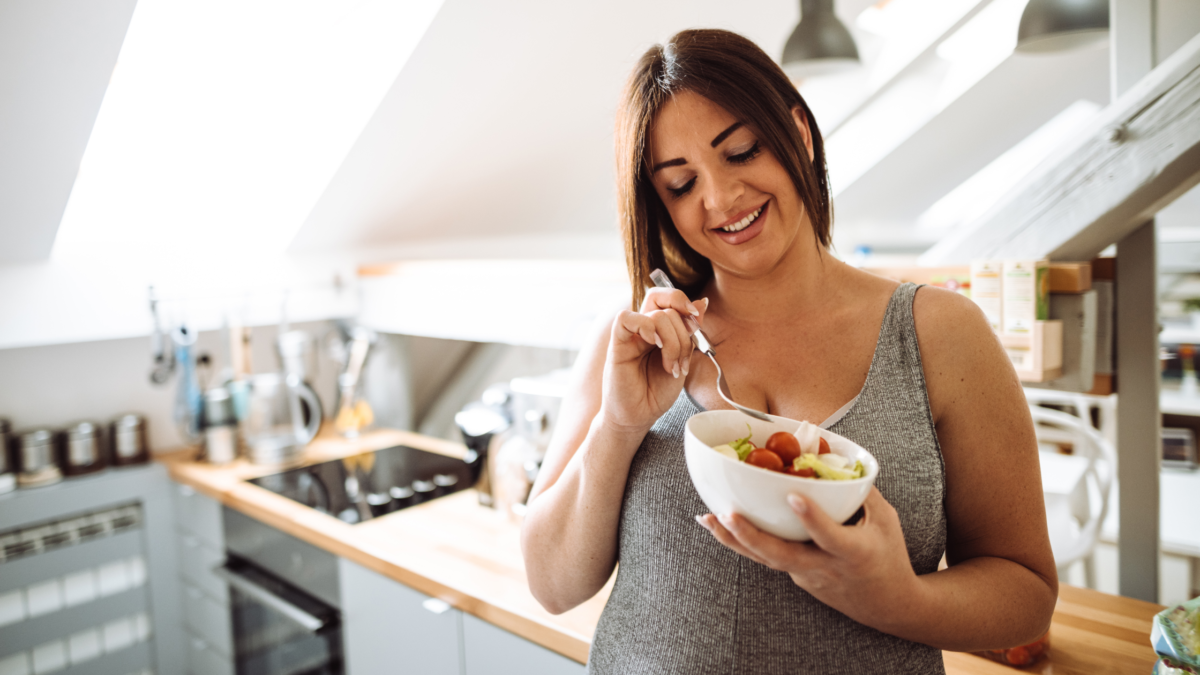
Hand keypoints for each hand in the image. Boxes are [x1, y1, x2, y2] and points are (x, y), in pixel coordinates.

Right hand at [600, 289, 708, 433]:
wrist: (638, 416)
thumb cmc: (656, 392)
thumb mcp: (682, 359)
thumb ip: (689, 333)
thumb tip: (703, 302)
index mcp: (659, 329)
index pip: (668, 299)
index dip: (684, 303)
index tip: (697, 324)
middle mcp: (644, 328)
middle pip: (664, 302)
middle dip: (684, 328)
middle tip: (685, 353)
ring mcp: (630, 335)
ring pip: (656, 315)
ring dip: (673, 342)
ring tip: (671, 367)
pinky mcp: (617, 344)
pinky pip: (626, 319)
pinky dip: (646, 328)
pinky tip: (655, 347)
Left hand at [696, 488, 921, 629]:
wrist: (888, 606)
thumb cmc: (889, 556)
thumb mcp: (885, 520)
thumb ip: (861, 491)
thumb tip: (833, 456)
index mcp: (854, 553)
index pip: (831, 536)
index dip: (812, 518)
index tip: (794, 496)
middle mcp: (825, 567)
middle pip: (783, 556)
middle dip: (752, 536)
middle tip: (727, 514)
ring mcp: (807, 576)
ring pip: (767, 560)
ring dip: (734, 539)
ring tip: (707, 519)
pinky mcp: (796, 577)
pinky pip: (768, 558)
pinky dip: (743, 542)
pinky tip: (719, 525)